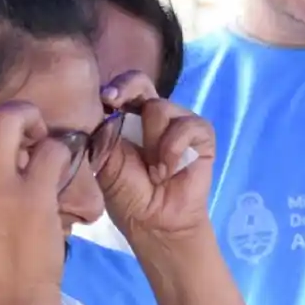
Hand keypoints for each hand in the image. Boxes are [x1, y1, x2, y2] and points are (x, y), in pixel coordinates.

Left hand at [96, 70, 216, 243]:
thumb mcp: (105, 161)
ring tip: (153, 171)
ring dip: (153, 142)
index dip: (116, 86)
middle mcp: (152, 116)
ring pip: (162, 108)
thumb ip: (103, 132)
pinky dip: (175, 148)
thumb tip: (102, 109)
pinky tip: (169, 171)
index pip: (123, 88)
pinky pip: (189, 126)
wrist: (155, 222)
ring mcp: (179, 124)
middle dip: (128, 90)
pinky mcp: (202, 136)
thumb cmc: (128, 195)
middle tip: (115, 102)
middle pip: (142, 82)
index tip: (107, 99)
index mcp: (127, 118)